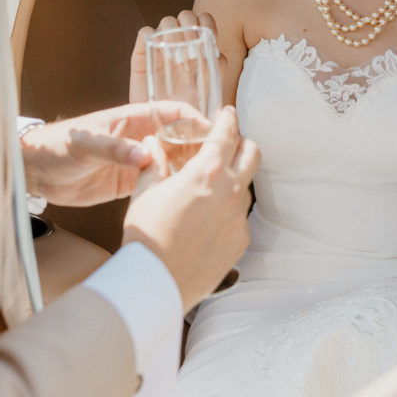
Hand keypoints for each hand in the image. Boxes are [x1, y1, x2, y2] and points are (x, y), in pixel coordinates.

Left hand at [21, 101, 205, 206]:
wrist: (35, 172)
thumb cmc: (56, 146)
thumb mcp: (85, 144)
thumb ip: (114, 149)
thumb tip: (144, 156)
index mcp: (131, 119)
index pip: (172, 112)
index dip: (194, 119)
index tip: (212, 131)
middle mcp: (139, 138)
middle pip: (178, 137)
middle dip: (198, 146)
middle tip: (217, 162)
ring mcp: (135, 161)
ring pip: (171, 161)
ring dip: (187, 169)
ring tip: (205, 183)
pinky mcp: (129, 183)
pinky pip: (157, 183)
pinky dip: (171, 188)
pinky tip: (183, 197)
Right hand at [123, 106, 259, 311]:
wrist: (155, 283)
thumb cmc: (146, 236)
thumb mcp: (144, 192)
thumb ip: (154, 163)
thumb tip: (152, 145)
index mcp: (206, 171)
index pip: (227, 133)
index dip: (228, 119)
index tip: (227, 113)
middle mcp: (230, 190)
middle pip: (252, 152)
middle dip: (242, 144)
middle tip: (227, 145)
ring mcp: (239, 216)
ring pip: (247, 185)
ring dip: (235, 179)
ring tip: (212, 187)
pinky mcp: (241, 239)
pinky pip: (241, 216)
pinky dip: (229, 210)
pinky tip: (209, 220)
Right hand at [130, 11, 223, 103]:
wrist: (163, 124)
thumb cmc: (190, 106)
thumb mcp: (210, 87)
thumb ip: (216, 68)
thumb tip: (219, 55)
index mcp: (198, 44)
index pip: (204, 19)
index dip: (208, 24)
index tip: (212, 41)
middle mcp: (180, 41)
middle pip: (186, 16)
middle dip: (191, 28)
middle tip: (193, 52)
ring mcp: (161, 45)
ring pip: (167, 21)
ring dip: (173, 32)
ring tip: (177, 58)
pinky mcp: (142, 53)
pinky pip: (144, 33)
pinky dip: (152, 36)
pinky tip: (159, 53)